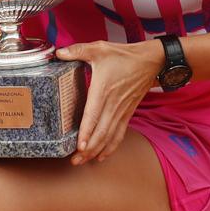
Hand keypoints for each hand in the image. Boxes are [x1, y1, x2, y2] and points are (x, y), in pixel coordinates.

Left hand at [55, 40, 161, 164]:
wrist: (151, 62)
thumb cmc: (124, 55)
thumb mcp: (99, 48)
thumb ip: (78, 50)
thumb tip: (58, 52)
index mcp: (103, 90)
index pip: (93, 115)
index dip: (87, 132)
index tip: (80, 146)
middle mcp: (113, 104)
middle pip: (101, 132)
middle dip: (88, 149)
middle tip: (74, 160)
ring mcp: (121, 111)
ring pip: (109, 137)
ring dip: (97, 151)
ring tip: (83, 161)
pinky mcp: (127, 114)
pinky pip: (119, 134)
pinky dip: (110, 147)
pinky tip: (101, 156)